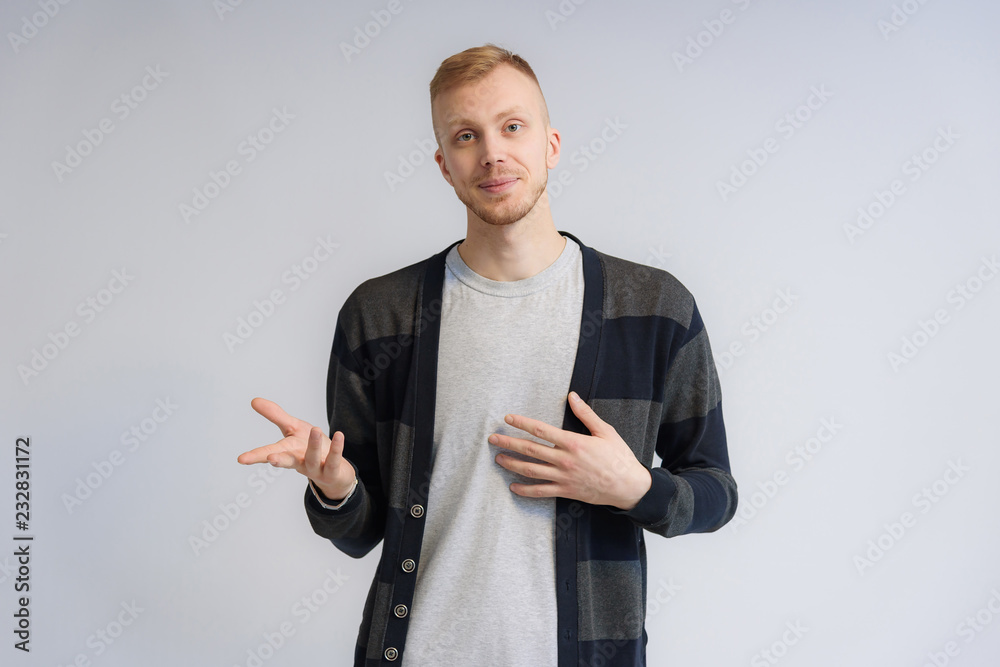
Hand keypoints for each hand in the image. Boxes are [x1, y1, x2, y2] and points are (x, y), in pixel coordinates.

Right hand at [237, 397, 355, 500]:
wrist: (334, 471)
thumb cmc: (310, 446)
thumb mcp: (293, 428)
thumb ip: (275, 415)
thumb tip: (254, 401)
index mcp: (287, 452)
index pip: (269, 453)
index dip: (255, 456)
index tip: (241, 459)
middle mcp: (299, 462)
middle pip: (287, 462)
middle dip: (278, 460)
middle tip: (270, 459)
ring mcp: (316, 468)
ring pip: (312, 458)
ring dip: (312, 445)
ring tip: (314, 427)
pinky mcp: (332, 471)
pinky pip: (334, 460)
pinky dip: (337, 449)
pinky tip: (339, 435)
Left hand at [488, 391, 651, 509]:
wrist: (629, 486)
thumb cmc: (619, 457)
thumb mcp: (605, 431)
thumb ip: (586, 414)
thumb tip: (572, 396)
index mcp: (573, 443)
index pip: (541, 430)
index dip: (522, 423)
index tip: (508, 418)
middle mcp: (564, 460)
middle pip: (530, 450)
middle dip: (508, 443)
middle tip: (492, 439)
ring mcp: (563, 477)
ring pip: (531, 471)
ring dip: (512, 465)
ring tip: (498, 459)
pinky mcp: (565, 491)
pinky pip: (541, 492)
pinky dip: (525, 490)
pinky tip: (513, 487)